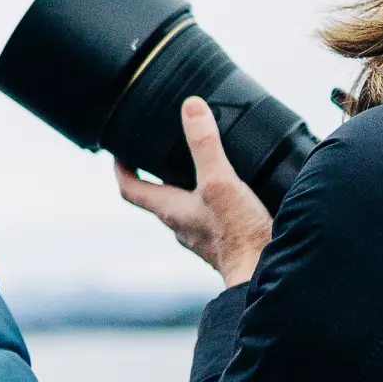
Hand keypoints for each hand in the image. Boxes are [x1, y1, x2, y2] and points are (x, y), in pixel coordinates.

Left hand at [116, 96, 273, 286]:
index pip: (129, 188)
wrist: (263, 273)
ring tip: (201, 162)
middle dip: (157, 171)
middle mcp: (180, 225)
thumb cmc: (237, 236)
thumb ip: (205, 146)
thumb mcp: (220, 182)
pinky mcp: (224, 241)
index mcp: (169, 210)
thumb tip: (191, 108)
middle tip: (163, 147)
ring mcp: (201, 235)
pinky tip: (233, 191)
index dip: (121, 167)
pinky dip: (214, 200)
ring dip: (188, 186)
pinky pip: (211, 216)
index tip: (119, 149)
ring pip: (186, 206)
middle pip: (158, 195)